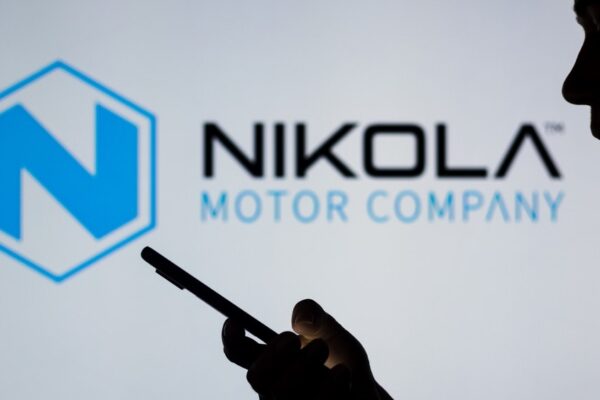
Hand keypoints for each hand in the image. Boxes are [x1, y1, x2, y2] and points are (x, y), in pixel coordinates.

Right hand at [222, 299, 391, 398]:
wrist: (367, 394)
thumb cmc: (343, 364)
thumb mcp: (331, 332)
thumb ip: (315, 316)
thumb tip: (300, 318)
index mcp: (272, 363)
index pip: (239, 354)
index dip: (231, 340)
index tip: (234, 321)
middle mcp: (274, 391)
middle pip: (257, 377)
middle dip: (274, 354)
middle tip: (292, 339)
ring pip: (283, 396)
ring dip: (303, 365)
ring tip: (323, 348)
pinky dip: (329, 386)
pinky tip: (342, 373)